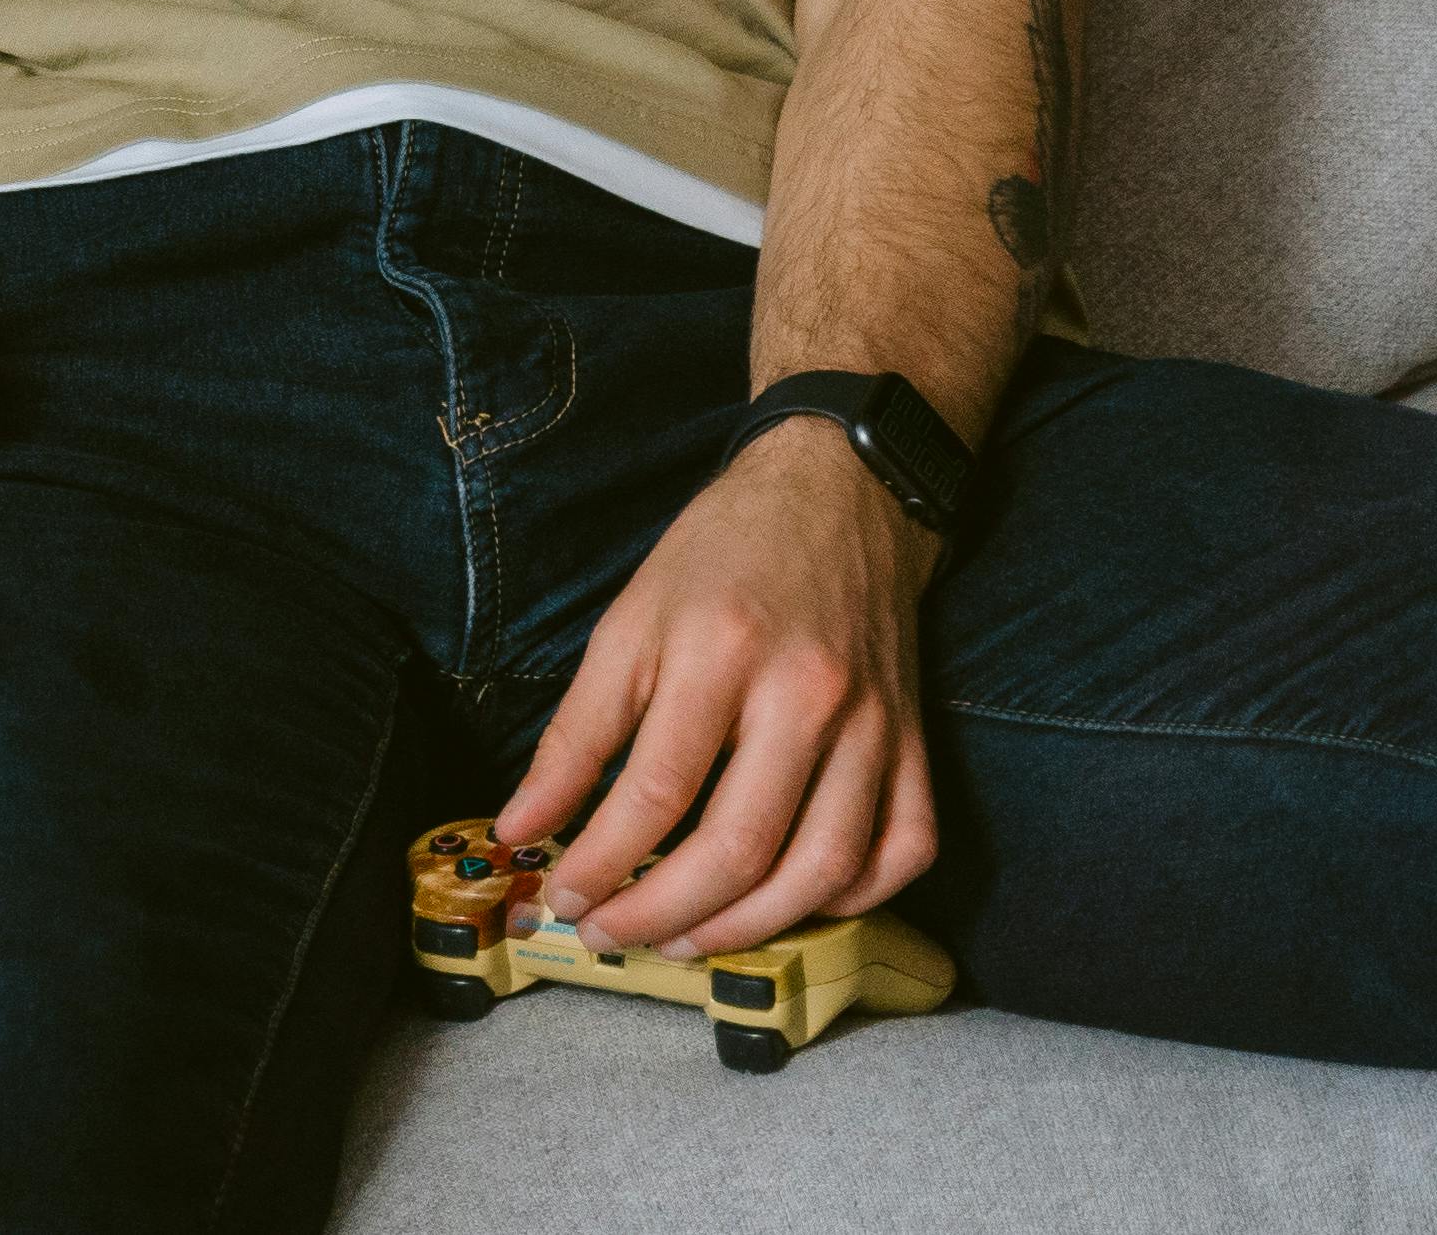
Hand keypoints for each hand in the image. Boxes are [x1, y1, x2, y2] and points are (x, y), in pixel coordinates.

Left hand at [495, 421, 940, 960]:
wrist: (840, 495)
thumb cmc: (720, 559)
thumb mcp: (627, 622)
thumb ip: (575, 733)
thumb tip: (520, 828)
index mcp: (721, 652)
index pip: (654, 793)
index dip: (601, 863)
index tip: (563, 898)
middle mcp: (808, 695)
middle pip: (739, 847)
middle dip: (663, 913)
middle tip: (613, 934)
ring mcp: (875, 725)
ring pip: (822, 868)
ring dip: (747, 928)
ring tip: (684, 939)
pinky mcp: (916, 744)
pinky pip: (902, 853)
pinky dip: (848, 900)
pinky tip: (788, 906)